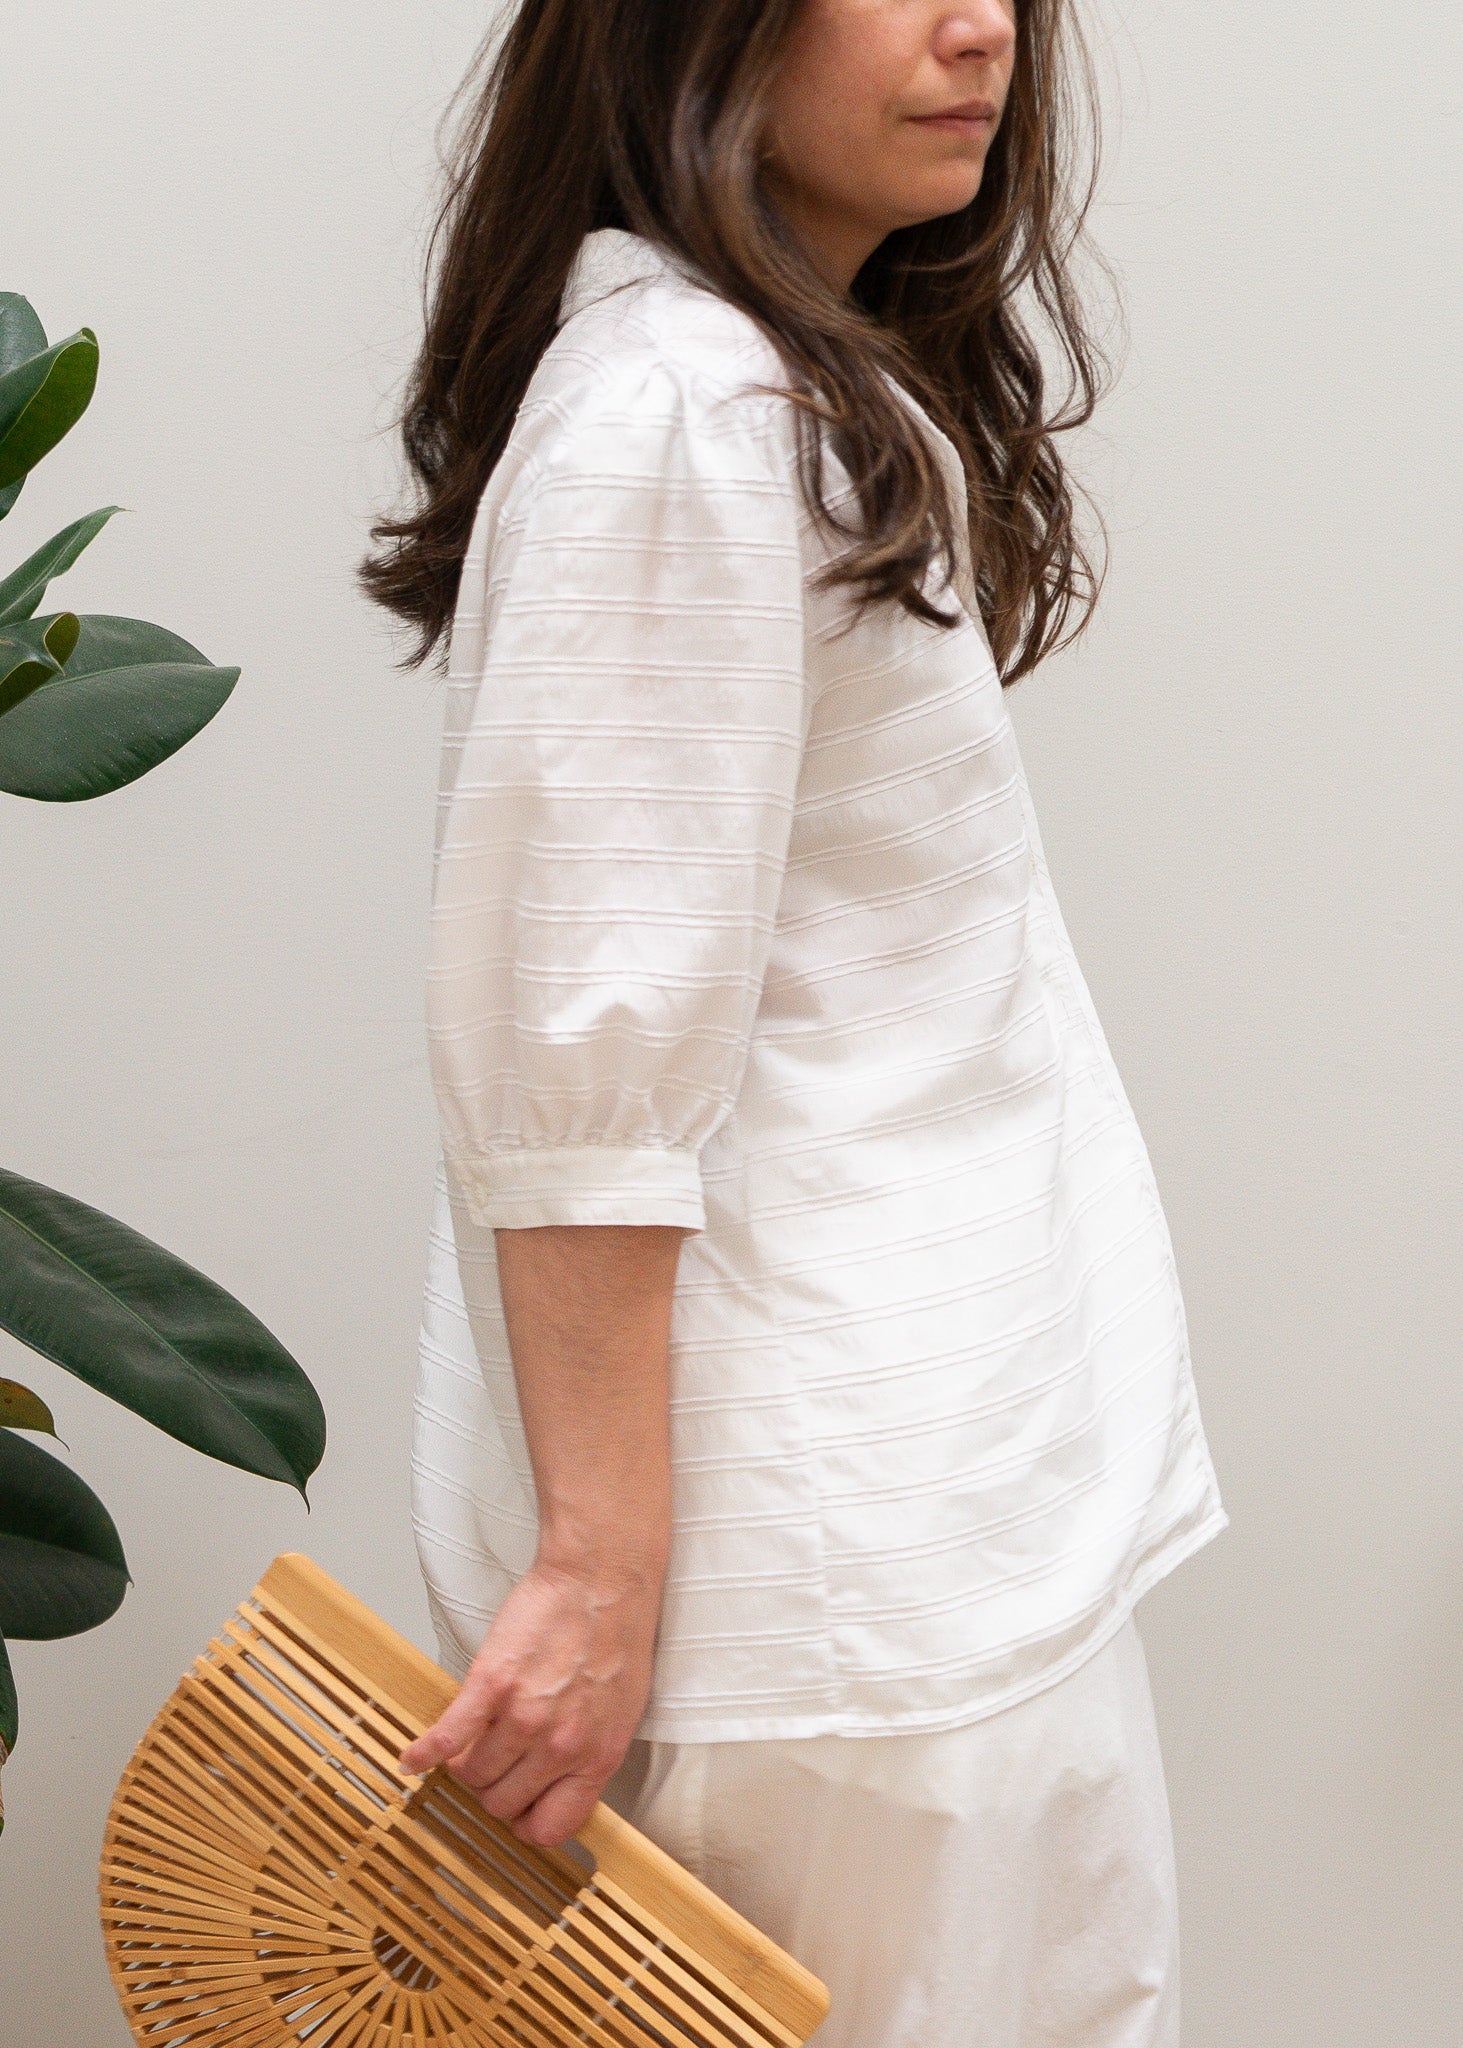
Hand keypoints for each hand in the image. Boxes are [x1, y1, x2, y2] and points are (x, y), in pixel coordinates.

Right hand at [399, 1551, 662, 1847]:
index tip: (517, 1807)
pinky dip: (424, 1752)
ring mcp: (524, 1717)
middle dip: (493, 1788)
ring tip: (470, 1741)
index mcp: (597, 1758)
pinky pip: (447, 1737)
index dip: (526, 1821)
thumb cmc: (618, 1636)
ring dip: (465, 1764)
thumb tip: (562, 1783)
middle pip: (501, 1803)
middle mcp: (560, 1747)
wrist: (601, 1578)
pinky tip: (413, 1757)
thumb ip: (591, 1753)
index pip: (550, 1827)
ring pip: (472, 1774)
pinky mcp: (491, 1685)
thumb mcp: (622, 1711)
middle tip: (492, 1763)